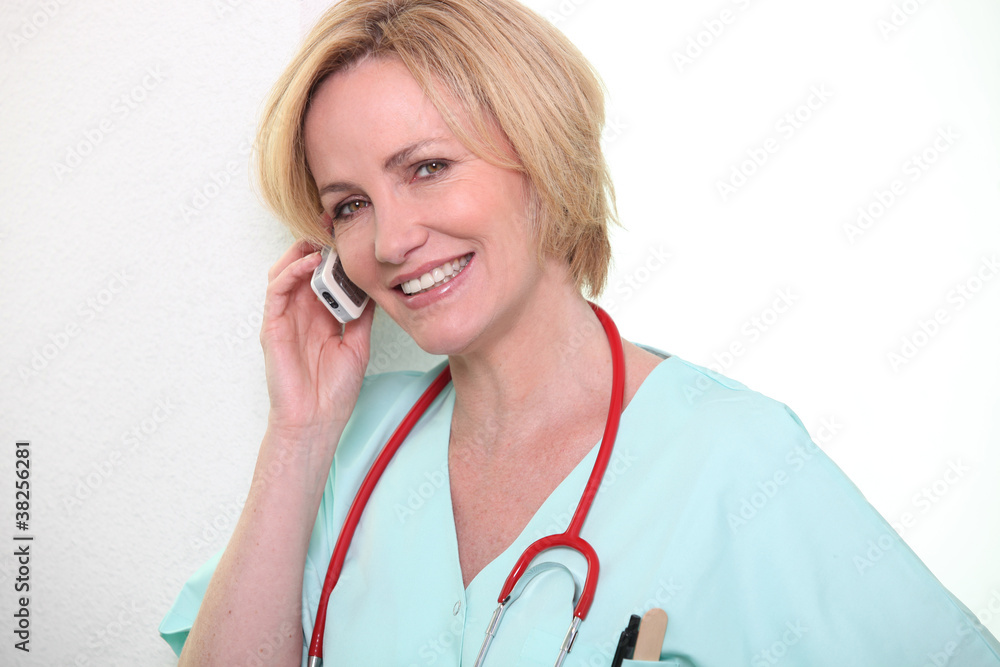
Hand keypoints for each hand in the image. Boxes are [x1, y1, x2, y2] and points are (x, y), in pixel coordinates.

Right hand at [259, 239, 374, 440]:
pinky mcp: (272, 326)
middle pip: (303, 267)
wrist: (316, 420)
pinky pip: (276, 289)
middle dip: (319, 246)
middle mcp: (302, 312)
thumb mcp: (359, 344)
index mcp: (321, 315)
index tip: (353, 237)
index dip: (335, 255)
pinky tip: (310, 262)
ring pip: (285, 271)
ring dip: (303, 252)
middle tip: (337, 229)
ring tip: (324, 241)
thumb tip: (375, 287)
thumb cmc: (334, 390)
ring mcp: (285, 317)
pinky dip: (291, 271)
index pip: (325, 275)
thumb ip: (362, 316)